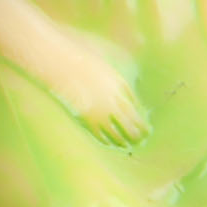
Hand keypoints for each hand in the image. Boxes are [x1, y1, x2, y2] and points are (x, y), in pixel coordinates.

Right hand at [25, 28, 149, 147]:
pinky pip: (101, 135)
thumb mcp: (103, 65)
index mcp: (120, 86)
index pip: (135, 106)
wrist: (62, 66)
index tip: (144, 123)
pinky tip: (110, 143)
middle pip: (131, 122)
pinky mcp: (88, 120)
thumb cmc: (80, 61)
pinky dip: (108, 141)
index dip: (140, 116)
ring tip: (129, 144)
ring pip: (118, 132)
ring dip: (125, 140)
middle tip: (142, 138)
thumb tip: (123, 85)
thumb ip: (114, 76)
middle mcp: (114, 101)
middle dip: (138, 132)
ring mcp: (101, 112)